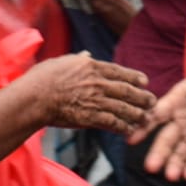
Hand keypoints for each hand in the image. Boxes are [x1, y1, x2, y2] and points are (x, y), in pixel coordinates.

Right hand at [19, 54, 154, 133]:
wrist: (32, 98)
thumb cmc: (41, 79)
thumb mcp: (61, 61)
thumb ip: (77, 59)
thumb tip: (86, 54)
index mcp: (91, 66)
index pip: (119, 71)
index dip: (134, 77)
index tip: (145, 81)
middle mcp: (96, 82)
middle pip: (126, 90)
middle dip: (141, 96)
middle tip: (152, 101)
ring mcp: (94, 99)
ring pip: (123, 107)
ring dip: (136, 114)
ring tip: (146, 118)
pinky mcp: (89, 117)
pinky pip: (111, 122)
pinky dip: (122, 127)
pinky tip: (129, 131)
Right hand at [132, 60, 185, 179]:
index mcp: (177, 100)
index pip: (158, 113)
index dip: (145, 125)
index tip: (132, 138)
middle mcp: (180, 120)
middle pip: (166, 138)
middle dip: (158, 152)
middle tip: (151, 167)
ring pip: (179, 153)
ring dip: (174, 165)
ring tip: (172, 177)